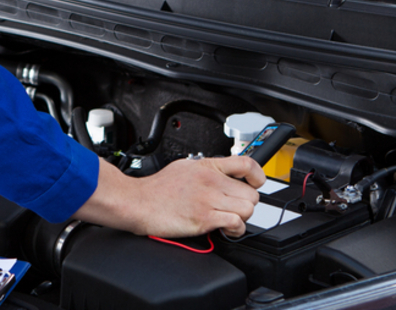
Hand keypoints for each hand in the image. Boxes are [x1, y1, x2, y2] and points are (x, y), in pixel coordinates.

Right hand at [74, 155, 265, 237]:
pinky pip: (236, 223)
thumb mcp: (184, 167)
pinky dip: (235, 230)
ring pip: (247, 209)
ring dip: (241, 218)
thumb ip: (207, 169)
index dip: (258, 175)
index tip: (256, 183)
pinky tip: (225, 228)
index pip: (246, 164)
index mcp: (206, 166)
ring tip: (229, 219)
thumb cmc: (157, 189)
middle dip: (245, 203)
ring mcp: (208, 199)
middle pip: (251, 193)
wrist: (137, 202)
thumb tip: (224, 173)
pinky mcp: (204, 218)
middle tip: (234, 208)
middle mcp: (210, 180)